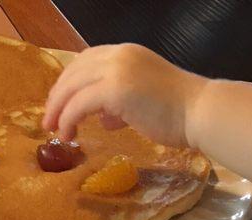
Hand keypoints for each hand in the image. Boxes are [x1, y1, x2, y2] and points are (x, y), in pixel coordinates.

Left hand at [43, 43, 207, 146]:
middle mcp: (119, 55)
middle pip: (73, 72)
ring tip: (54, 129)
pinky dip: (68, 119)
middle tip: (49, 119)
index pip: (85, 61)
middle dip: (57, 97)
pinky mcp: (116, 89)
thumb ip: (118, 102)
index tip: (59, 103)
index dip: (68, 83)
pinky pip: (79, 104)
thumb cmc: (178, 111)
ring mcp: (117, 70)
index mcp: (125, 53)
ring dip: (58, 109)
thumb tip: (102, 118)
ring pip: (72, 87)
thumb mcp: (142, 99)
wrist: (201, 113)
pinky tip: (68, 134)